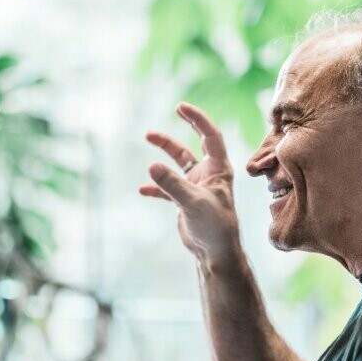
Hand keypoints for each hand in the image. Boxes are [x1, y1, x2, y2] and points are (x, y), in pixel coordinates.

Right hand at [139, 102, 241, 264]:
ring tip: (148, 137)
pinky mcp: (186, 201)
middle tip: (174, 111)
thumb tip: (151, 166)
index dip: (197, 120)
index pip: (210, 136)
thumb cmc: (214, 226)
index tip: (181, 108)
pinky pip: (168, 188)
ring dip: (164, 153)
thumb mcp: (193, 203)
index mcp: (219, 169)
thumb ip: (172, 184)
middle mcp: (208, 174)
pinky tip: (142, 189)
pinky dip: (156, 187)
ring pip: (178, 164)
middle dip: (183, 129)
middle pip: (193, 145)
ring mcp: (196, 187)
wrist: (215, 252)